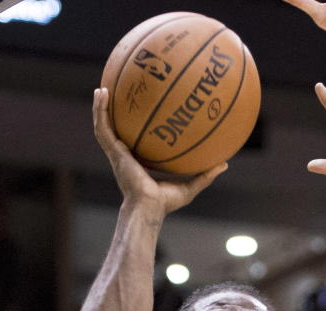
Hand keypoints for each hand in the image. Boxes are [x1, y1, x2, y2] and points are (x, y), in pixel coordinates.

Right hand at [92, 88, 226, 215]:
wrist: (149, 207)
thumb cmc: (165, 202)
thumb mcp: (190, 186)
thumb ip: (206, 175)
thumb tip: (225, 164)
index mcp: (137, 163)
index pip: (134, 143)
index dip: (134, 129)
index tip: (138, 116)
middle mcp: (124, 156)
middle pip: (117, 131)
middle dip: (114, 114)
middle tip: (115, 95)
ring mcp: (117, 153)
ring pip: (104, 126)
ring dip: (101, 107)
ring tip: (102, 89)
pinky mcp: (114, 151)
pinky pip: (103, 127)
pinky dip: (100, 110)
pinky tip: (102, 93)